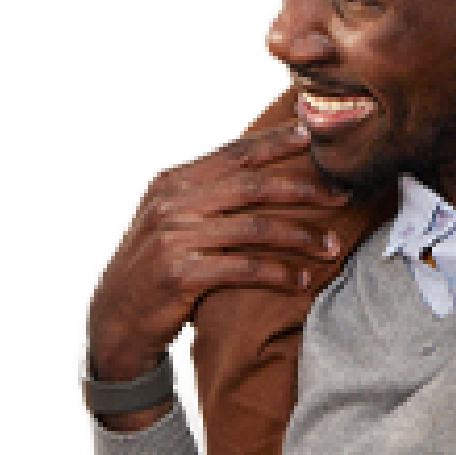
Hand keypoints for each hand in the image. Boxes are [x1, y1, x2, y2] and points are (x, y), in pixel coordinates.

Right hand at [82, 119, 358, 393]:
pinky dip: (279, 273)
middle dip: (303, 189)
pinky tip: (300, 279)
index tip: (312, 137)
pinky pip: (245, 267)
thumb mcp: (166, 219)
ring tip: (330, 246)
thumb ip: (202, 195)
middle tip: (341, 195)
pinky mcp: (180, 274)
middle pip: (251, 186)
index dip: (274, 143)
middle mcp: (169, 204)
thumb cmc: (150, 266)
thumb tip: (257, 170)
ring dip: (301, 237)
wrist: (113, 317)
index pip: (231, 153)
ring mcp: (172, 238)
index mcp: (169, 182)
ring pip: (255, 228)